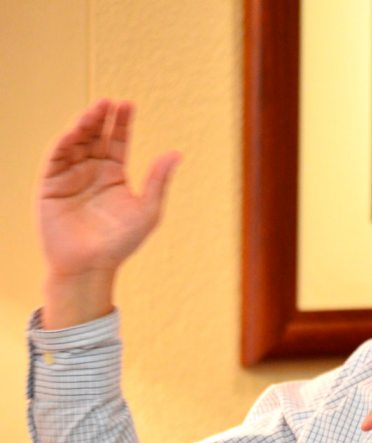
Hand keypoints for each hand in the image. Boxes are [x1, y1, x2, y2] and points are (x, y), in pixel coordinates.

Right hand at [38, 100, 179, 327]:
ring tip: (95, 110)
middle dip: (101, 118)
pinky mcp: (51, 185)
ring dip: (83, 126)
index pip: (117, 141)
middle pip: (96, 137)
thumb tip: (176, 153)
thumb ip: (158, 181)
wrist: (91, 266)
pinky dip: (64, 144)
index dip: (122, 123)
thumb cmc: (121, 242)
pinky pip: (56, 159)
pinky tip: (75, 132)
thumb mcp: (147, 210)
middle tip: (109, 102)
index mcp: (114, 175)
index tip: (128, 104)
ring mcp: (70, 177)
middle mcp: (91, 172)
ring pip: (76, 143)